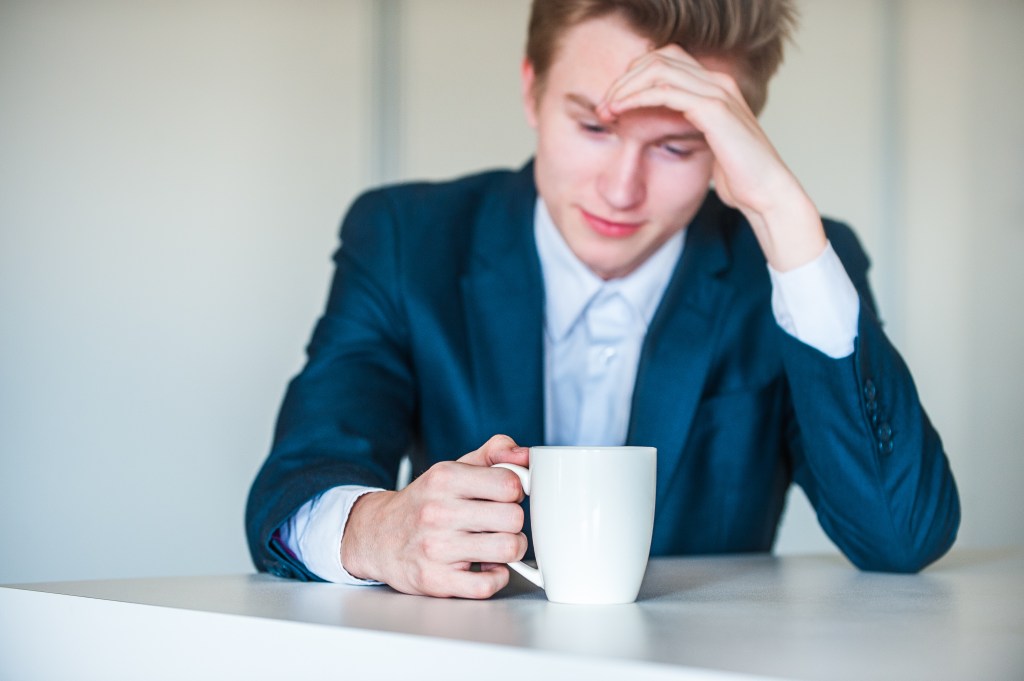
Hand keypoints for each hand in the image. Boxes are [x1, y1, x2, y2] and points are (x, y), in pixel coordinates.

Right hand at [340, 435, 529, 597]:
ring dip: (509, 549)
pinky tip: (485, 566)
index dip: (515, 491)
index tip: (506, 497)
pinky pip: (488, 584)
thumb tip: (525, 455)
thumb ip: (493, 454)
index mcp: (445, 478)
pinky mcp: (435, 580)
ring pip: (508, 549)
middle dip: (514, 522)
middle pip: (514, 518)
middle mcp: (438, 512)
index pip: (510, 483)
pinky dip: (496, 576)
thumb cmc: (425, 503)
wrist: (377, 536)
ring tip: (495, 544)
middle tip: (500, 523)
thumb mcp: (453, 468)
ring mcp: (435, 548)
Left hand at [597, 46, 826, 270]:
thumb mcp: (707, 144)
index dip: (636, 75)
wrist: (767, 194)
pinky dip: (637, 98)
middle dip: (626, 78)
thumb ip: (688, 127)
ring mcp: (718, 93)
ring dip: (626, 87)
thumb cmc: (739, 176)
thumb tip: (661, 127)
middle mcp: (718, 82)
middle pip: (659, 58)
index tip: (614, 101)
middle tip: (604, 104)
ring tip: (606, 108)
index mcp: (717, 86)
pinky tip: (620, 111)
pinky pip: (665, 92)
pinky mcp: (714, 110)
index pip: (667, 60)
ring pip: (658, 70)